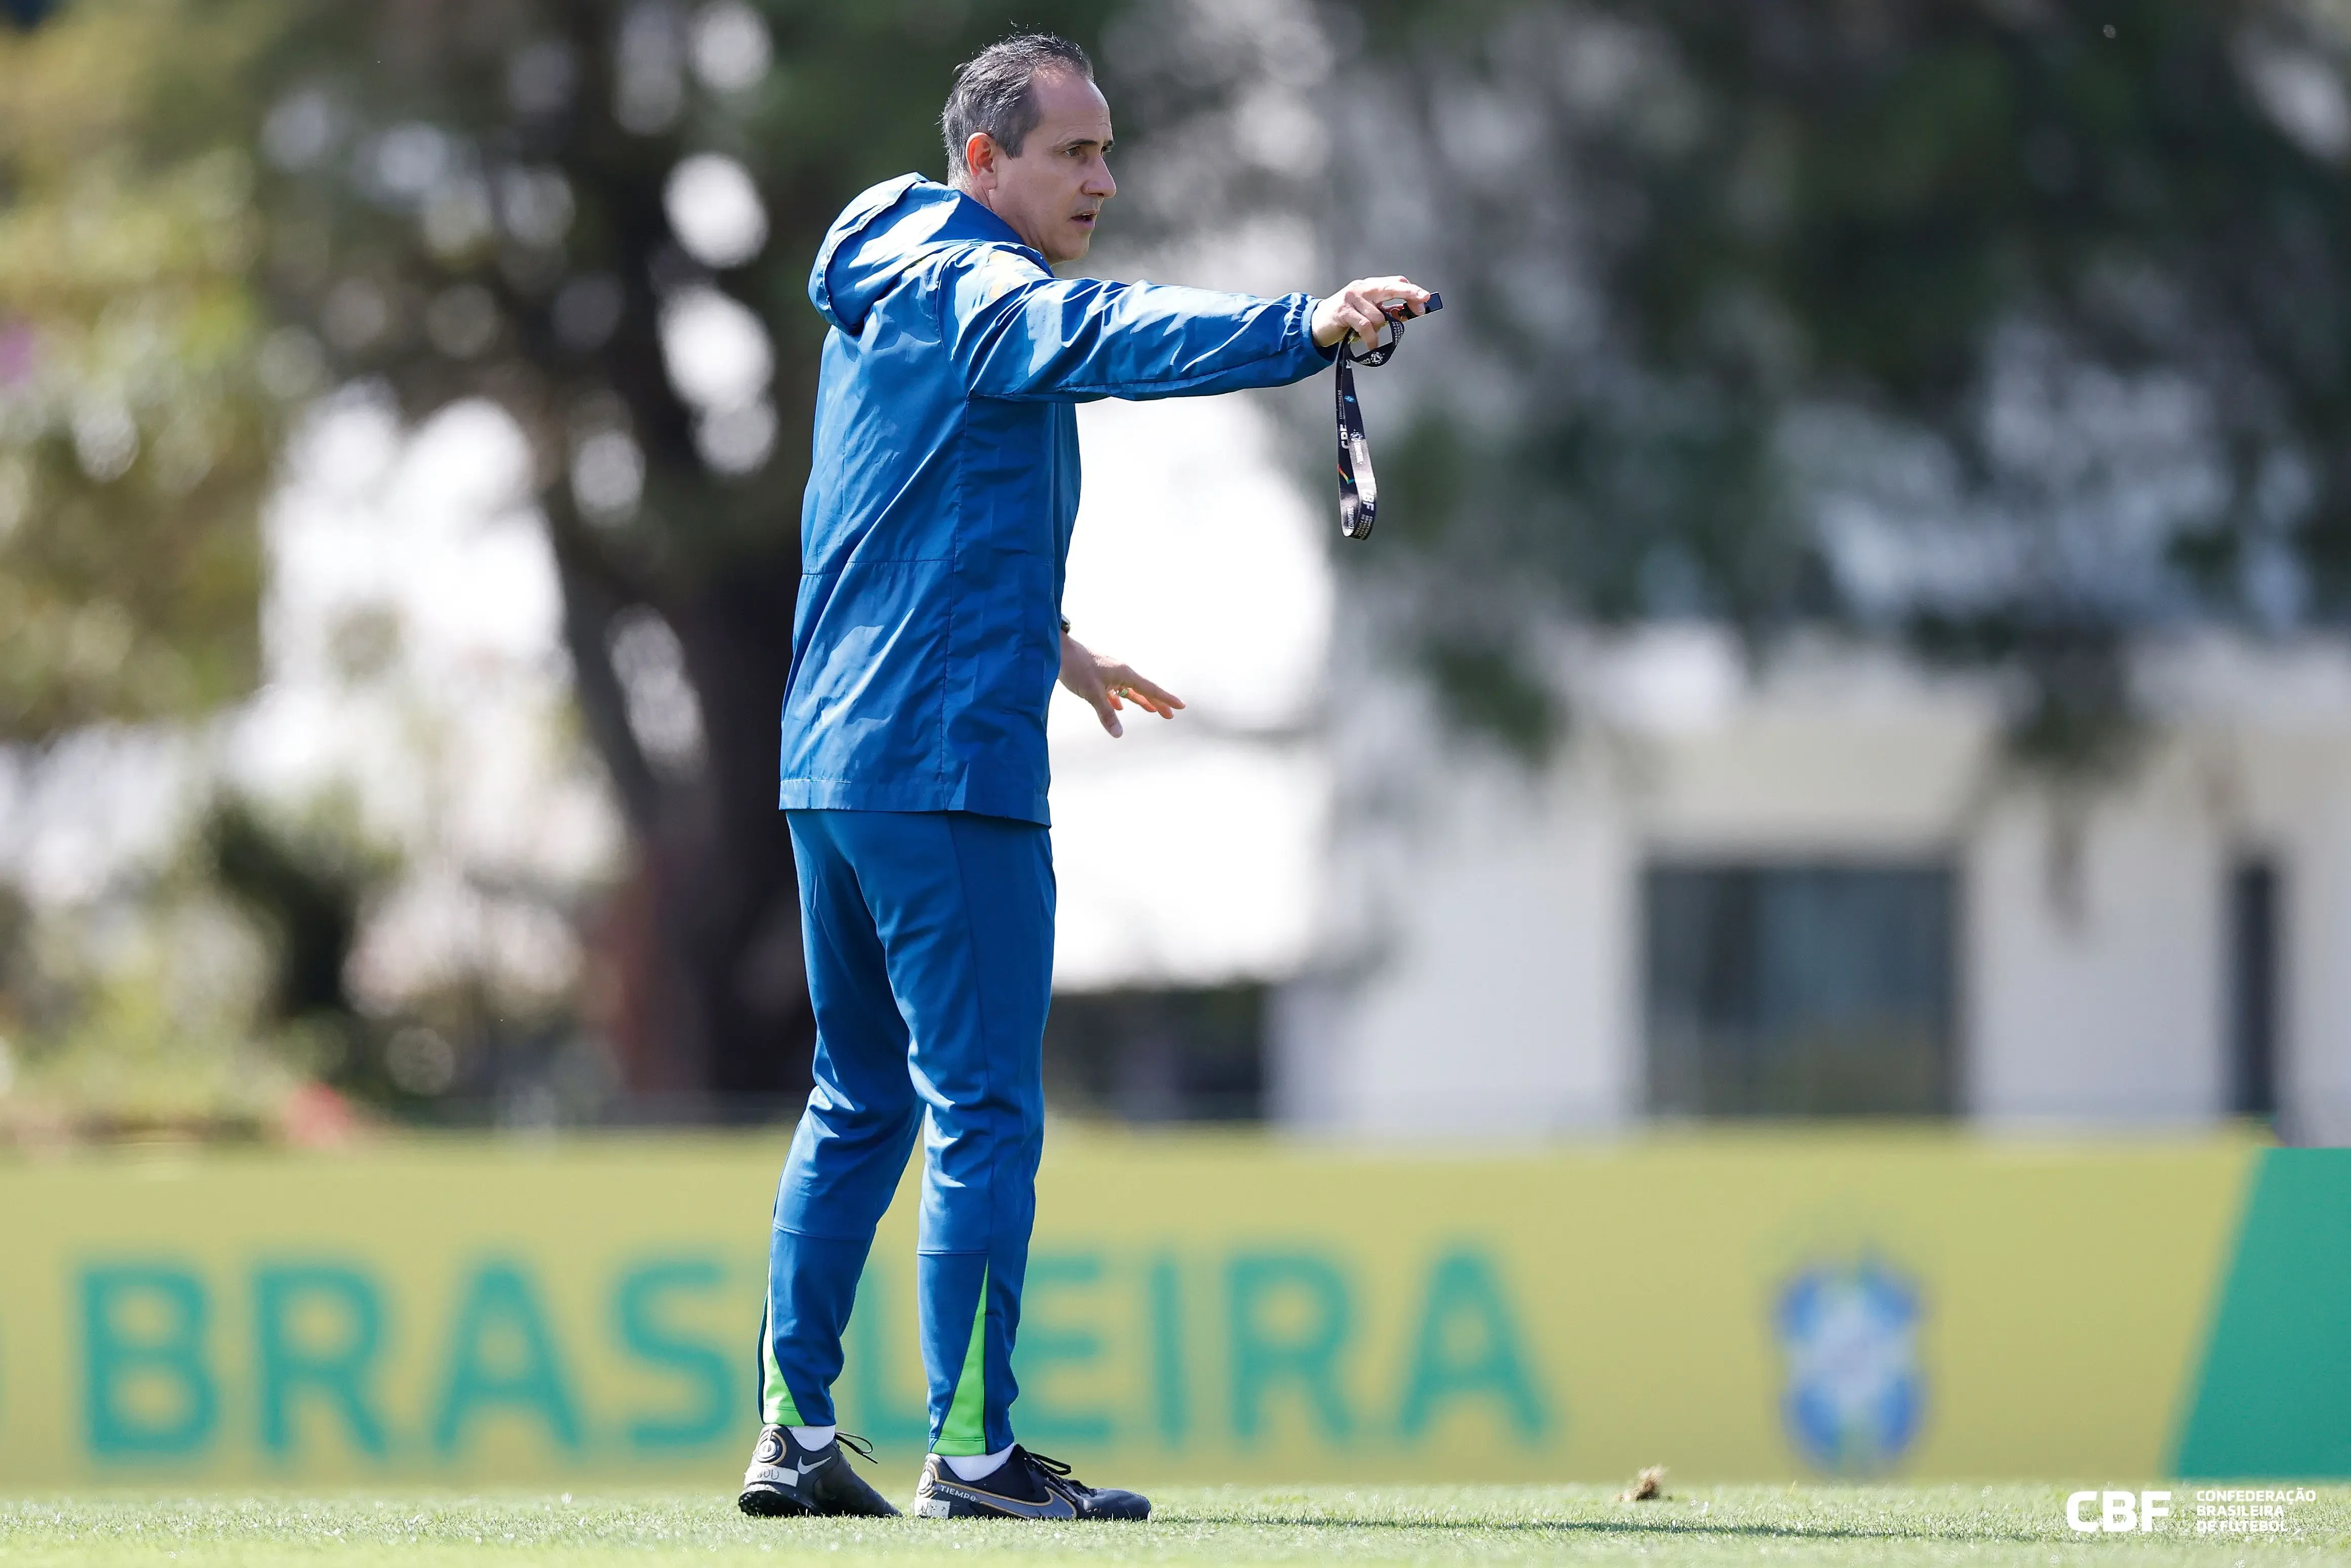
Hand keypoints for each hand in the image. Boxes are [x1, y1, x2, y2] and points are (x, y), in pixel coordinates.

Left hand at [1059, 632, 1182, 737]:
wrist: (1058, 652)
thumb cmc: (1076, 668)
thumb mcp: (1092, 693)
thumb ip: (1106, 714)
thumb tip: (1118, 734)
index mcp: (1124, 673)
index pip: (1150, 688)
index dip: (1165, 699)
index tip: (1180, 706)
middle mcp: (1120, 672)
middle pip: (1143, 690)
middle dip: (1157, 703)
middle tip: (1170, 715)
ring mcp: (1110, 673)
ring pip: (1130, 690)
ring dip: (1140, 701)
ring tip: (1151, 711)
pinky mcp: (1099, 676)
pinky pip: (1115, 690)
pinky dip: (1120, 699)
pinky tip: (1120, 707)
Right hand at [1311, 275, 1433, 354]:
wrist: (1317, 325)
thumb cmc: (1345, 320)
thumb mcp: (1367, 314)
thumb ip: (1385, 312)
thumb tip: (1406, 314)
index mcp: (1370, 286)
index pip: (1395, 282)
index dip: (1411, 291)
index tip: (1424, 302)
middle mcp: (1362, 288)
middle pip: (1391, 287)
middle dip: (1409, 294)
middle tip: (1422, 302)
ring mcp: (1351, 298)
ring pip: (1378, 315)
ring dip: (1378, 330)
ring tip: (1370, 336)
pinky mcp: (1343, 311)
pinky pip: (1365, 326)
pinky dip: (1371, 338)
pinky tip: (1371, 345)